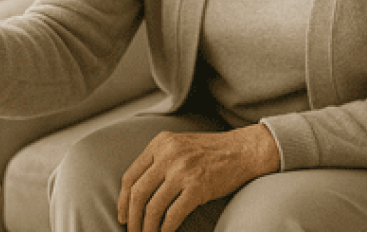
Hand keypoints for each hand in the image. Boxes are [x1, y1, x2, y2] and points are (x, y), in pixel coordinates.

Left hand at [117, 124, 279, 231]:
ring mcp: (183, 170)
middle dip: (132, 218)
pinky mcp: (198, 187)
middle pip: (137, 193)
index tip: (123, 216)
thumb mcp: (179, 145)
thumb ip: (159, 160)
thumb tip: (137, 193)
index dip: (122, 201)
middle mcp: (168, 154)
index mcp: (160, 143)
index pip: (130, 176)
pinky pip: (173, 215)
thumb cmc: (211, 151)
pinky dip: (165, 229)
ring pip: (153, 207)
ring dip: (147, 228)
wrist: (244, 150)